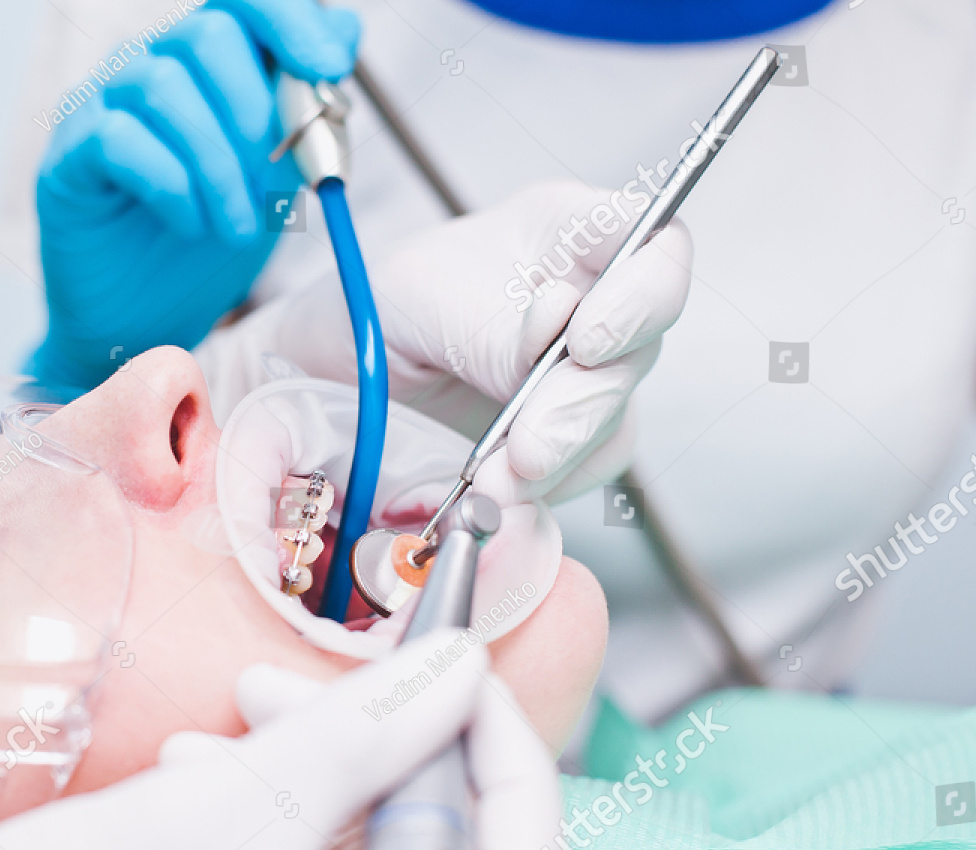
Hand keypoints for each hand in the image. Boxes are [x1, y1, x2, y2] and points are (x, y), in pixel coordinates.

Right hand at [0, 632, 562, 849]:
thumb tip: (456, 669)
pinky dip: (275, 806)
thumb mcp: (229, 814)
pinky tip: (208, 767)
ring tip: (239, 716)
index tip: (459, 672)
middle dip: (378, 747)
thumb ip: (360, 735)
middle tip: (309, 682)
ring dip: (316, 766)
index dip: (503, 758)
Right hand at [31, 0, 360, 389]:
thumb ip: (304, 110)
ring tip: (237, 226)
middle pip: (205, 34)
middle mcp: (146, 69)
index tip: (331, 67)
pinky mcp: (69, 159)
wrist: (147, 323)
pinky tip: (191, 225)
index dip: (290, 18)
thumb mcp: (276, 176)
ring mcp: (100, 108)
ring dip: (219, 165)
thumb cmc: (205, 246)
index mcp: (203, 66)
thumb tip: (343, 33)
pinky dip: (172, 187)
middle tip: (277, 180)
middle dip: (257, 112)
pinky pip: (120, 141)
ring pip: (162, 87)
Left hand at [202, 179, 691, 499]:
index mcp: (562, 234)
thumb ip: (491, 325)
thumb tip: (551, 355)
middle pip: (639, 348)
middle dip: (580, 406)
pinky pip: (583, 470)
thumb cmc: (366, 306)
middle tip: (527, 446)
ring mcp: (581, 375)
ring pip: (615, 420)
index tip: (586, 341)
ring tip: (494, 478)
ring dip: (557, 458)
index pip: (653, 243)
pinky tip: (497, 489)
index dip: (640, 294)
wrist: (323, 381)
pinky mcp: (564, 439)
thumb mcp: (417, 295)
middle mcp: (588, 301)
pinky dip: (542, 489)